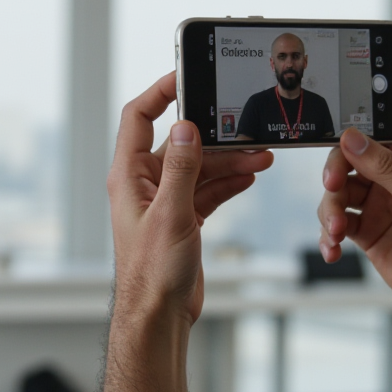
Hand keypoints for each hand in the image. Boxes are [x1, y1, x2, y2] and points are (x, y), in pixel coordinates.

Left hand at [108, 73, 273, 322]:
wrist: (158, 317)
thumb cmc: (152, 273)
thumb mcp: (171, 215)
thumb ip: (181, 169)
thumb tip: (185, 128)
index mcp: (129, 176)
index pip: (139, 116)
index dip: (160, 92)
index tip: (186, 74)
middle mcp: (145, 184)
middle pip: (181, 142)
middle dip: (215, 134)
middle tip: (245, 126)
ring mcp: (165, 201)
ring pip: (200, 167)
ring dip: (230, 160)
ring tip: (262, 156)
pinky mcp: (183, 218)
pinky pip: (208, 189)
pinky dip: (229, 181)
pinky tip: (251, 175)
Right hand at [319, 116, 391, 317]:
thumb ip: (385, 167)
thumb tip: (353, 139)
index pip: (382, 126)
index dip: (358, 128)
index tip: (340, 138)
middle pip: (350, 158)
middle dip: (336, 173)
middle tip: (332, 186)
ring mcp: (380, 202)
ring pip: (339, 191)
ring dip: (330, 209)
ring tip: (337, 230)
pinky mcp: (368, 229)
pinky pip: (338, 223)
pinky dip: (329, 234)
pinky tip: (333, 247)